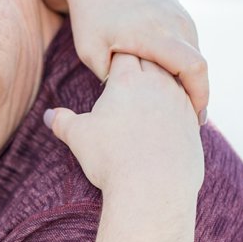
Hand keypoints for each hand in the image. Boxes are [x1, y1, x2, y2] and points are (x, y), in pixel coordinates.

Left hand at [28, 0, 208, 120]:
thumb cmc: (90, 16)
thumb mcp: (92, 51)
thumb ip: (113, 80)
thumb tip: (130, 109)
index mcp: (155, 33)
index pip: (194, 69)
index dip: (199, 98)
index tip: (194, 121)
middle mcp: (175, 22)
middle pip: (198, 66)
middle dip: (195, 94)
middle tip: (186, 121)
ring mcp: (180, 14)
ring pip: (193, 54)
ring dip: (188, 78)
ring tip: (175, 103)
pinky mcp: (179, 11)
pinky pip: (188, 42)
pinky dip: (183, 62)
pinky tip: (169, 79)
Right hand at [45, 53, 204, 204]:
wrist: (154, 189)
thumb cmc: (112, 159)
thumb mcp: (79, 137)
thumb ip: (63, 121)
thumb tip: (49, 116)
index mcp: (127, 80)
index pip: (124, 53)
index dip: (117, 55)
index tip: (112, 62)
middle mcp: (157, 84)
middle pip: (151, 59)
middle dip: (141, 62)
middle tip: (133, 68)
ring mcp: (179, 103)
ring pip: (173, 79)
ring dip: (163, 80)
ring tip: (152, 88)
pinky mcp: (193, 123)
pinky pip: (188, 104)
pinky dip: (179, 104)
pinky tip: (170, 115)